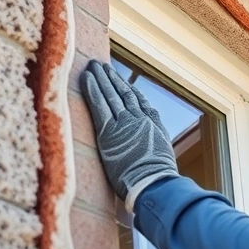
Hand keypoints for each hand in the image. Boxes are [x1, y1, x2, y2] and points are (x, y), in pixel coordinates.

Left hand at [80, 60, 178, 210]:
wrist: (153, 182)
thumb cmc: (157, 179)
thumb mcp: (161, 157)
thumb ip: (153, 145)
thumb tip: (149, 146)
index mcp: (153, 124)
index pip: (139, 101)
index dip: (129, 88)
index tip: (121, 80)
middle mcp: (139, 119)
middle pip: (124, 93)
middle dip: (112, 78)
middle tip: (103, 66)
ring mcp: (124, 123)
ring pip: (111, 94)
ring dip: (101, 78)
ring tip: (93, 66)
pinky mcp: (109, 130)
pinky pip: (99, 105)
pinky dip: (92, 89)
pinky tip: (86, 78)